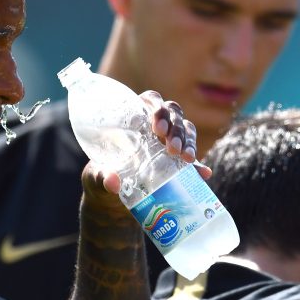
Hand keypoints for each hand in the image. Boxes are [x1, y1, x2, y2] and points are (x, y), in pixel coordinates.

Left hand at [86, 91, 207, 197]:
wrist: (111, 199)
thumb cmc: (101, 176)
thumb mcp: (97, 175)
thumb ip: (102, 177)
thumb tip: (113, 183)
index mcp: (133, 117)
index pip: (150, 100)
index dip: (157, 109)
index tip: (158, 129)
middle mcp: (153, 125)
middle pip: (173, 112)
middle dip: (176, 127)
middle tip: (171, 147)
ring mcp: (168, 140)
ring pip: (186, 128)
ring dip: (188, 141)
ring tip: (187, 158)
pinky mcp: (178, 160)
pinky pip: (192, 156)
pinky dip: (199, 164)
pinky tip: (203, 173)